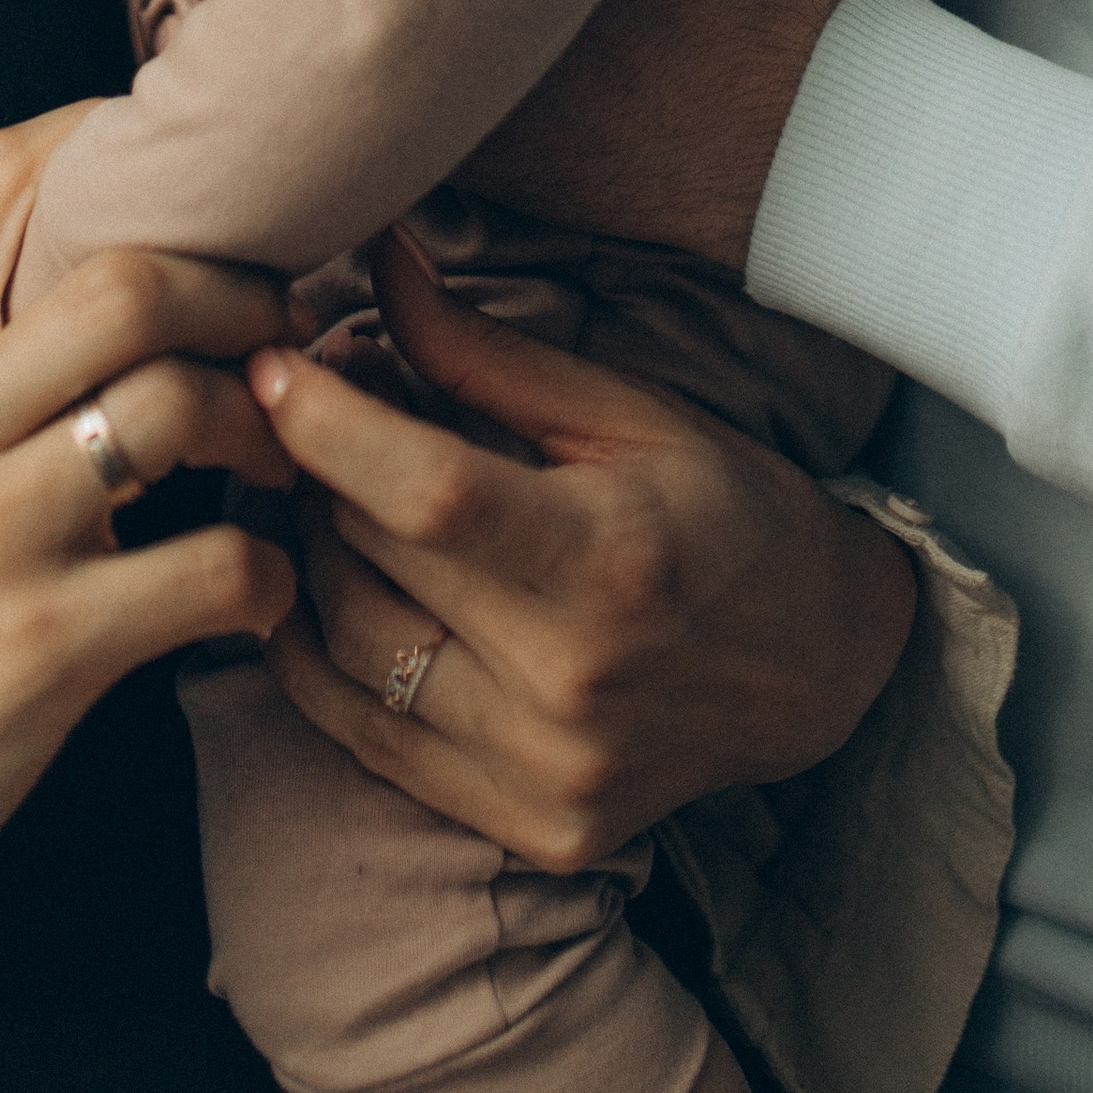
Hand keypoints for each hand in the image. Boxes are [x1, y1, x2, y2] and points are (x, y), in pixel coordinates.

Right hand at [0, 106, 296, 970]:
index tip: (201, 190)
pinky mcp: (32, 651)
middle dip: (239, 288)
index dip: (123, 143)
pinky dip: (264, 575)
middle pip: (130, 272)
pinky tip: (256, 593)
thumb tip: (80, 260)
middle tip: (284, 332)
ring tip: (280, 462)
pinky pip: (207, 570)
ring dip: (264, 424)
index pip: (4, 172)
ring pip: (178, 402)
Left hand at [248, 230, 915, 870]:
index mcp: (611, 560)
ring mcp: (548, 773)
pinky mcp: (531, 829)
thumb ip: (483, 353)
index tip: (272, 363)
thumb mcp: (621, 411)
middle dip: (313, 470)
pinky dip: (318, 658)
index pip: (426, 493)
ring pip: (349, 651)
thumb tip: (375, 263)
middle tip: (306, 411)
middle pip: (372, 562)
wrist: (820, 664)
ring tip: (317, 493)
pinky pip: (368, 740)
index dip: (329, 424)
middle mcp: (574, 684)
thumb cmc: (722, 508)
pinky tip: (316, 588)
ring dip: (305, 557)